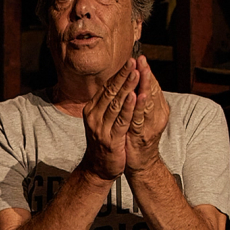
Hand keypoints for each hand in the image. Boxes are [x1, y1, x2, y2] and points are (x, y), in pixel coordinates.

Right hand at [80, 58, 137, 182]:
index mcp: (92, 109)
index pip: (107, 87)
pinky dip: (129, 107)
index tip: (130, 60)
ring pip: (116, 103)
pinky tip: (135, 96)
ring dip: (127, 87)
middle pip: (110, 92)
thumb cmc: (103, 142)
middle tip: (134, 61)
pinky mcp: (110, 139)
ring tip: (136, 74)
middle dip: (123, 75)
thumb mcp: (101, 120)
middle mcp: (94, 116)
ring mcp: (101, 127)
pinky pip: (121, 120)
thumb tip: (115, 85)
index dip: (119, 74)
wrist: (97, 168)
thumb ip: (106, 104)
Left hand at [124, 55, 167, 174]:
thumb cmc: (136, 138)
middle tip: (141, 58)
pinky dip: (140, 106)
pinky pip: (142, 118)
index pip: (151, 86)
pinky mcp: (144, 134)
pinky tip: (139, 94)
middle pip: (152, 90)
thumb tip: (135, 83)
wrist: (139, 164)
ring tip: (142, 70)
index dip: (145, 71)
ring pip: (149, 101)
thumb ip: (139, 101)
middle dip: (146, 73)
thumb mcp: (138, 116)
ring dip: (145, 84)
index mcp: (155, 108)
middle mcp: (157, 114)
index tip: (139, 56)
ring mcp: (151, 124)